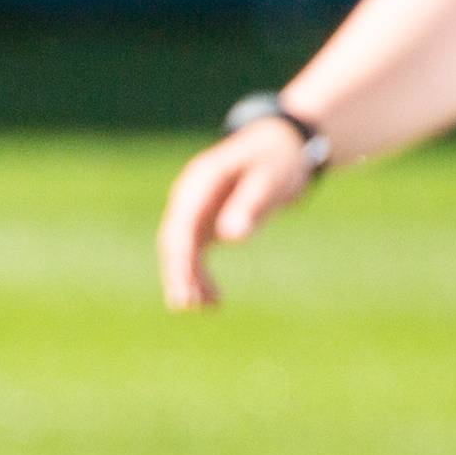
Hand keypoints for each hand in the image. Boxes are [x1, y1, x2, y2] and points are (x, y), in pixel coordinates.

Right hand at [156, 117, 316, 309]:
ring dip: (188, 278)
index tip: (183, 292)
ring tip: (204, 307)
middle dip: (178, 274)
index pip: (179, 228)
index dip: (179, 262)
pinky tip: (214, 299)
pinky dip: (200, 274)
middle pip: (174, 241)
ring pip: (181, 250)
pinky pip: (195, 252)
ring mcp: (195, 209)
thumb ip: (250, 204)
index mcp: (200, 182)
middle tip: (186, 305)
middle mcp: (190, 196)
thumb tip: (230, 237)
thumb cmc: (277, 161)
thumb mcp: (270, 179)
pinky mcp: (205, 220)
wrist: (281, 147)